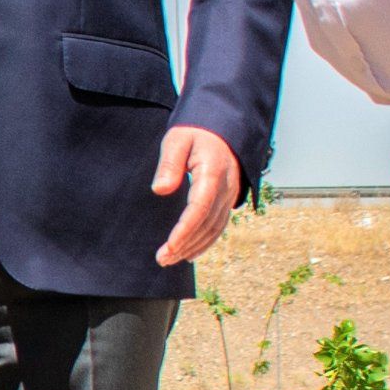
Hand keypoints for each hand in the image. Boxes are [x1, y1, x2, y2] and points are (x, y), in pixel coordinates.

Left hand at [152, 126, 242, 265]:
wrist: (221, 129)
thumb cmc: (194, 133)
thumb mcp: (177, 140)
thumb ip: (169, 164)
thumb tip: (160, 190)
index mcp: (213, 171)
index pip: (200, 207)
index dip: (185, 230)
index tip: (168, 247)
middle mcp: (226, 187)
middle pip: (207, 223)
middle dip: (185, 244)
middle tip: (162, 259)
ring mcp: (229, 195)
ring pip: (214, 228)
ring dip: (193, 247)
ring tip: (170, 259)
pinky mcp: (228, 200)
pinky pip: (219, 226)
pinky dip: (205, 242)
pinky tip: (189, 253)